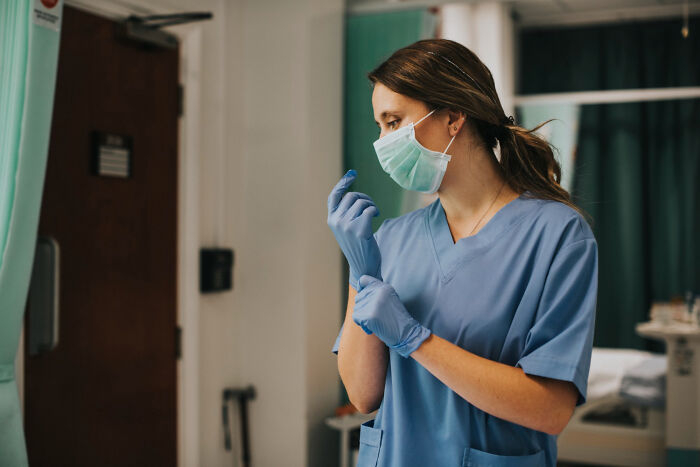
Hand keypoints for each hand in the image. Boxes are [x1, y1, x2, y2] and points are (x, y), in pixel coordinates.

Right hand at [327, 170, 381, 289]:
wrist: (363, 266)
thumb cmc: (358, 245)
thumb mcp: (346, 228)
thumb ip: (345, 213)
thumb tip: (354, 194)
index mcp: (331, 219)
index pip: (334, 196)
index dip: (343, 183)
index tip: (353, 173)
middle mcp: (336, 221)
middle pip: (352, 196)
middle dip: (364, 197)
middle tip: (371, 207)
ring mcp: (347, 225)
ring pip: (361, 202)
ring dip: (371, 205)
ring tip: (374, 213)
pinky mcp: (359, 229)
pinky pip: (369, 209)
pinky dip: (375, 210)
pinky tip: (376, 216)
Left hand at [353, 275, 430, 357]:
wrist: (406, 333)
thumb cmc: (397, 318)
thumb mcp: (390, 299)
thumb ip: (376, 293)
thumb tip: (359, 291)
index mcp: (384, 287)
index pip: (363, 279)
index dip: (360, 287)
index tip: (363, 295)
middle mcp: (378, 292)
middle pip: (358, 297)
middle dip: (363, 308)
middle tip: (376, 316)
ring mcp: (374, 304)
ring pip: (357, 309)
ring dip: (363, 318)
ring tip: (377, 321)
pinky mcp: (370, 316)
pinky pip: (357, 318)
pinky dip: (363, 325)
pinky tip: (374, 328)